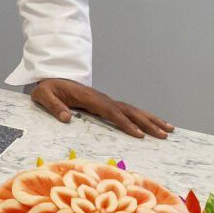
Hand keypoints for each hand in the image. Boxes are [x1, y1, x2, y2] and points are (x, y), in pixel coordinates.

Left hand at [30, 79, 173, 138]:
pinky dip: (142, 118)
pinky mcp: (106, 104)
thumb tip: (67, 117)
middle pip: (128, 110)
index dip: (125, 123)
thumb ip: (54, 106)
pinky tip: (154, 125)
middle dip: (147, 123)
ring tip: (169, 130)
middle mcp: (102, 98)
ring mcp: (106, 100)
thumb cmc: (48, 88)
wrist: (51, 78)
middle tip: (163, 134)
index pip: (111, 111)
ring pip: (132, 110)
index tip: (138, 134)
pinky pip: (127, 111)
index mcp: (89, 97)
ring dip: (150, 119)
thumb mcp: (44, 96)